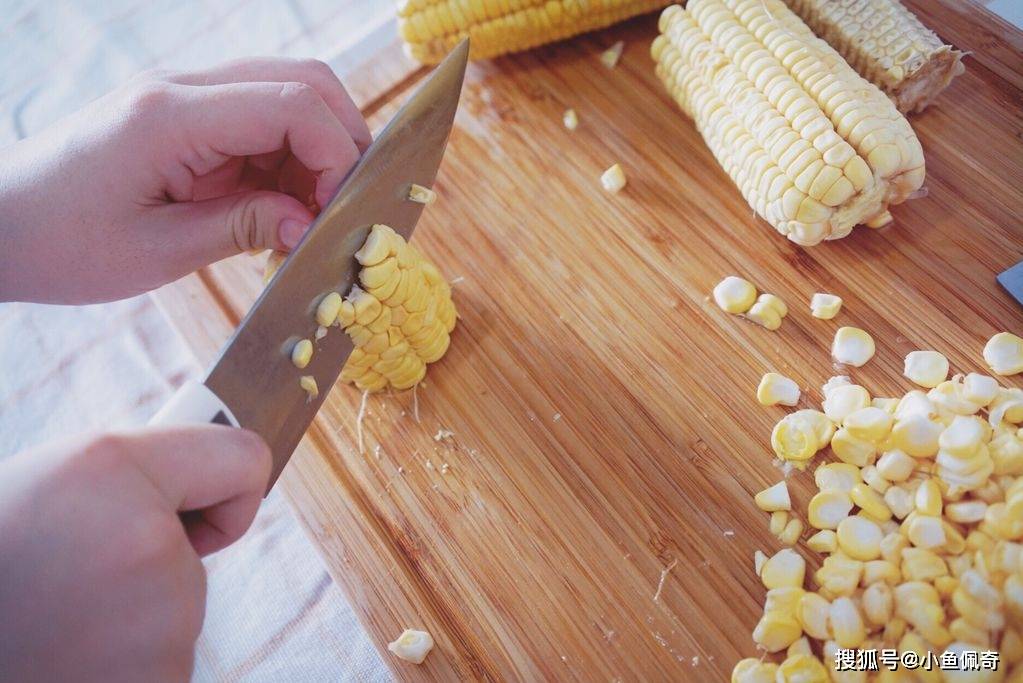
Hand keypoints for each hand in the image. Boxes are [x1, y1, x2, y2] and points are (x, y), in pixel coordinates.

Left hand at [0, 58, 370, 303]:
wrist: (0, 225)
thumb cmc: (62, 243)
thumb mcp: (158, 250)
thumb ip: (243, 228)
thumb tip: (310, 224)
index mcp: (171, 115)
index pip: (292, 103)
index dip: (336, 155)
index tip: (335, 214)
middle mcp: (183, 89)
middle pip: (303, 80)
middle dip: (341, 142)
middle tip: (340, 207)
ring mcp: (185, 96)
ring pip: (289, 95)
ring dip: (316, 152)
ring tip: (308, 215)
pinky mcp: (187, 116)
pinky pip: (262, 122)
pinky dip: (289, 161)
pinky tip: (280, 207)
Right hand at [0, 425, 270, 680]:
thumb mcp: (59, 481)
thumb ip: (151, 471)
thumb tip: (238, 480)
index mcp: (112, 474)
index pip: (245, 463)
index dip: (219, 489)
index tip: (190, 511)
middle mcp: (150, 549)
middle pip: (197, 558)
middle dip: (145, 567)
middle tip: (62, 583)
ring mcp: (158, 635)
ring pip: (174, 616)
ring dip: (130, 624)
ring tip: (53, 625)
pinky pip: (160, 664)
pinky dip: (123, 668)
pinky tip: (65, 661)